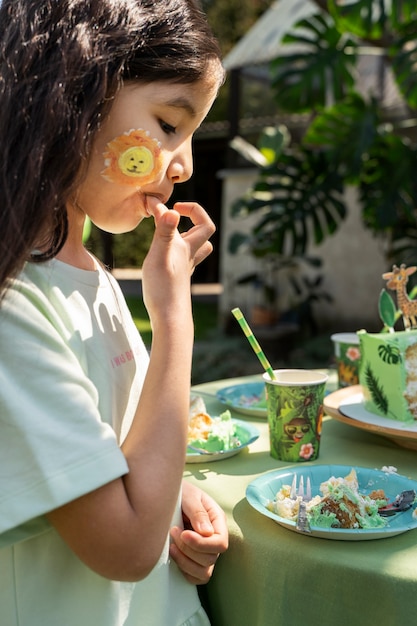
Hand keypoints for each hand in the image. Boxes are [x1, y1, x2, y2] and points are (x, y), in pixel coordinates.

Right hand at [142, 199, 214, 318]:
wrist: (169, 319)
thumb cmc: (163, 289)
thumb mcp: (159, 256)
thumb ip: (164, 233)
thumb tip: (171, 210)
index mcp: (188, 248)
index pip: (202, 222)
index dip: (190, 208)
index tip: (168, 206)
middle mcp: (189, 256)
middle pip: (204, 234)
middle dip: (194, 219)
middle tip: (173, 214)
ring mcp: (184, 268)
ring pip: (196, 248)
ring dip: (188, 235)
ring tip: (171, 231)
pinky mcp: (177, 279)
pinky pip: (184, 259)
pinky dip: (177, 250)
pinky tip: (163, 253)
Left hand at [169, 481, 228, 584]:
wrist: (165, 495)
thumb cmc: (180, 493)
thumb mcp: (189, 495)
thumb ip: (198, 512)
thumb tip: (207, 533)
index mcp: (217, 521)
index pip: (220, 543)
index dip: (202, 544)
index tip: (183, 534)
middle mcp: (214, 538)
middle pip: (211, 558)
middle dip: (188, 549)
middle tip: (173, 531)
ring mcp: (205, 551)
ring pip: (204, 572)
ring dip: (185, 561)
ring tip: (171, 545)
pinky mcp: (193, 561)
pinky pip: (195, 578)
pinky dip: (184, 571)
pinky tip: (173, 554)